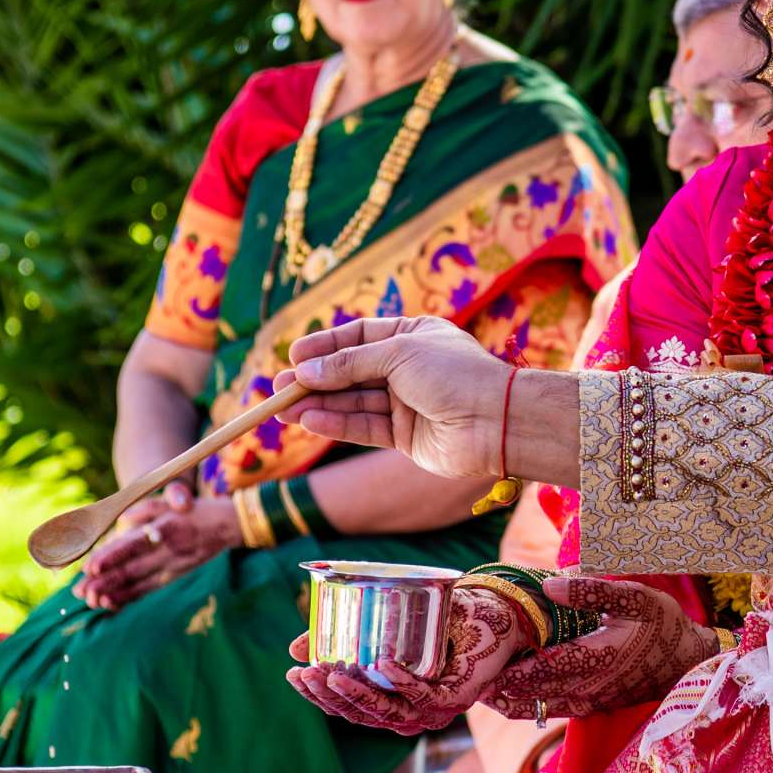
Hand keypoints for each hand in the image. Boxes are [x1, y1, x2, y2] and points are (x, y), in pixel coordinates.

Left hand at [74, 483, 234, 608]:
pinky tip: (112, 603)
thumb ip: (146, 508)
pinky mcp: (176, 575)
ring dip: (113, 593)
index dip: (110, 557)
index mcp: (165, 528)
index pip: (133, 545)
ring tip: (91, 600)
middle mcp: (169, 550)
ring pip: (139, 582)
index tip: (90, 568)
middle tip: (81, 591)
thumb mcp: (173, 501)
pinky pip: (150, 589)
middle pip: (132, 568)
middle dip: (104, 581)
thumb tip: (123, 520)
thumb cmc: (197, 509)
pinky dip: (130, 597)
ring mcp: (174, 565)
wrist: (231, 524)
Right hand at [276, 317, 508, 476]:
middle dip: (315, 380)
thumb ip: (350, 363)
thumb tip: (305, 371)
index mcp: (414, 335)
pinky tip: (309, 420)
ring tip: (281, 407)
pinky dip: (336, 424)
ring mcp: (407, 403)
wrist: (496, 421)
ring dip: (317, 404)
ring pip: (353, 402)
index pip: (359, 337)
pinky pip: (364, 427)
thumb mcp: (398, 355)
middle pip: (351, 372)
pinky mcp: (406, 437)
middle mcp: (409, 368)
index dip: (326, 346)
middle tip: (277, 387)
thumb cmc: (454, 374)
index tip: (294, 356)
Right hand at [284, 587, 528, 735]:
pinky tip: (382, 664)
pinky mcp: (456, 698)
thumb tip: (294, 648)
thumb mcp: (386, 628)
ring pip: (385, 712)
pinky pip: (422, 696)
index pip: (346, 709)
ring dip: (356, 692)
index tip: (293, 674)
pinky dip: (400, 681)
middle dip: (328, 696)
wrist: (495, 617)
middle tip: (305, 672)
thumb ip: (345, 638)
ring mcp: (433, 711)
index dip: (317, 696)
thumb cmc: (440, 624)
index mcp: (391, 703)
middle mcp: (410, 715)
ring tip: (330, 670)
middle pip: (360, 715)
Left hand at [481, 575, 721, 720]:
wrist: (690, 664)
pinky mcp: (590, 708)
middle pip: (528, 693)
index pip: (537, 670)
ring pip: (535, 707)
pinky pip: (549, 710)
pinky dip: (525, 702)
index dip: (505, 669)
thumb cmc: (664, 626)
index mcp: (595, 658)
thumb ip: (594, 591)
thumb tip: (550, 587)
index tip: (477, 660)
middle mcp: (587, 687)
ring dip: (506, 697)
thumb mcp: (637, 598)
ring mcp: (587, 702)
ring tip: (478, 683)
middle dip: (496, 684)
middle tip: (463, 673)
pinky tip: (508, 690)